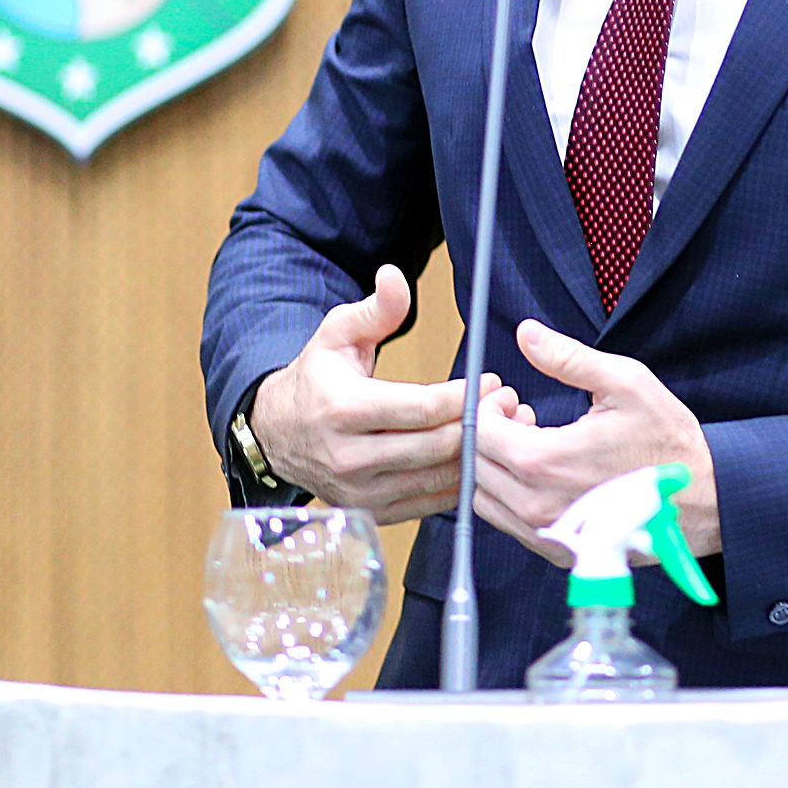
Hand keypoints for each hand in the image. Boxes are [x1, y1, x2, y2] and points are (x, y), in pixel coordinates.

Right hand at [247, 265, 511, 524]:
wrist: (278, 433)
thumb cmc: (317, 376)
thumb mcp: (338, 333)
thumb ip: (375, 309)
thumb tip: (395, 275)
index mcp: (342, 409)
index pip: (421, 409)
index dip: (464, 396)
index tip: (492, 380)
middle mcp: (349, 458)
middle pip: (436, 447)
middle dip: (481, 424)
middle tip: (509, 403)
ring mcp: (362, 492)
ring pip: (439, 479)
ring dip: (480, 454)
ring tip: (506, 426)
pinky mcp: (375, 512)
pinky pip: (433, 503)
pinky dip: (462, 480)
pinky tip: (481, 454)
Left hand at [469, 319, 719, 564]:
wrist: (703, 499)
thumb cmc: (668, 442)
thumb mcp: (625, 383)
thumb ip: (568, 358)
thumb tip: (527, 334)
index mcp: (547, 461)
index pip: (481, 434)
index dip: (488, 407)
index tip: (511, 396)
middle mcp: (537, 505)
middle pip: (476, 465)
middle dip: (491, 434)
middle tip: (522, 414)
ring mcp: (546, 533)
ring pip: (485, 498)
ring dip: (498, 466)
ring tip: (534, 443)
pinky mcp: (556, 551)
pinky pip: (508, 524)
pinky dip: (512, 495)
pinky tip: (545, 474)